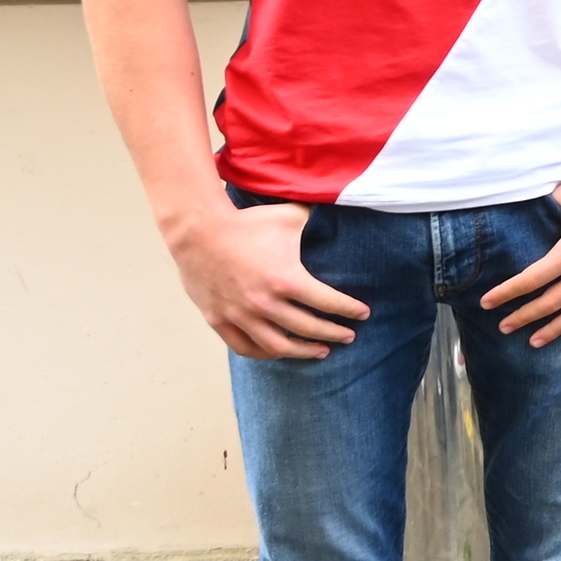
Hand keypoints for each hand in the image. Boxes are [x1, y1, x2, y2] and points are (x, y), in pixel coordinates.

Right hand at [164, 197, 364, 359]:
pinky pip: (245, 347)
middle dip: (334, 334)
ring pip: (279, 347)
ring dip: (304, 351)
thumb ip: (318, 219)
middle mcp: (264, 302)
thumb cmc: (247, 222)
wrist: (198, 230)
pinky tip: (280, 352)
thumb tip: (344, 205)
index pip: (329, 303)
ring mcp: (239, 314)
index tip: (363, 314)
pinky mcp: (218, 319)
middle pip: (309, 328)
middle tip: (348, 336)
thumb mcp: (290, 216)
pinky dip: (266, 354)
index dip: (350, 310)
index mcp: (286, 279)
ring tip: (321, 351)